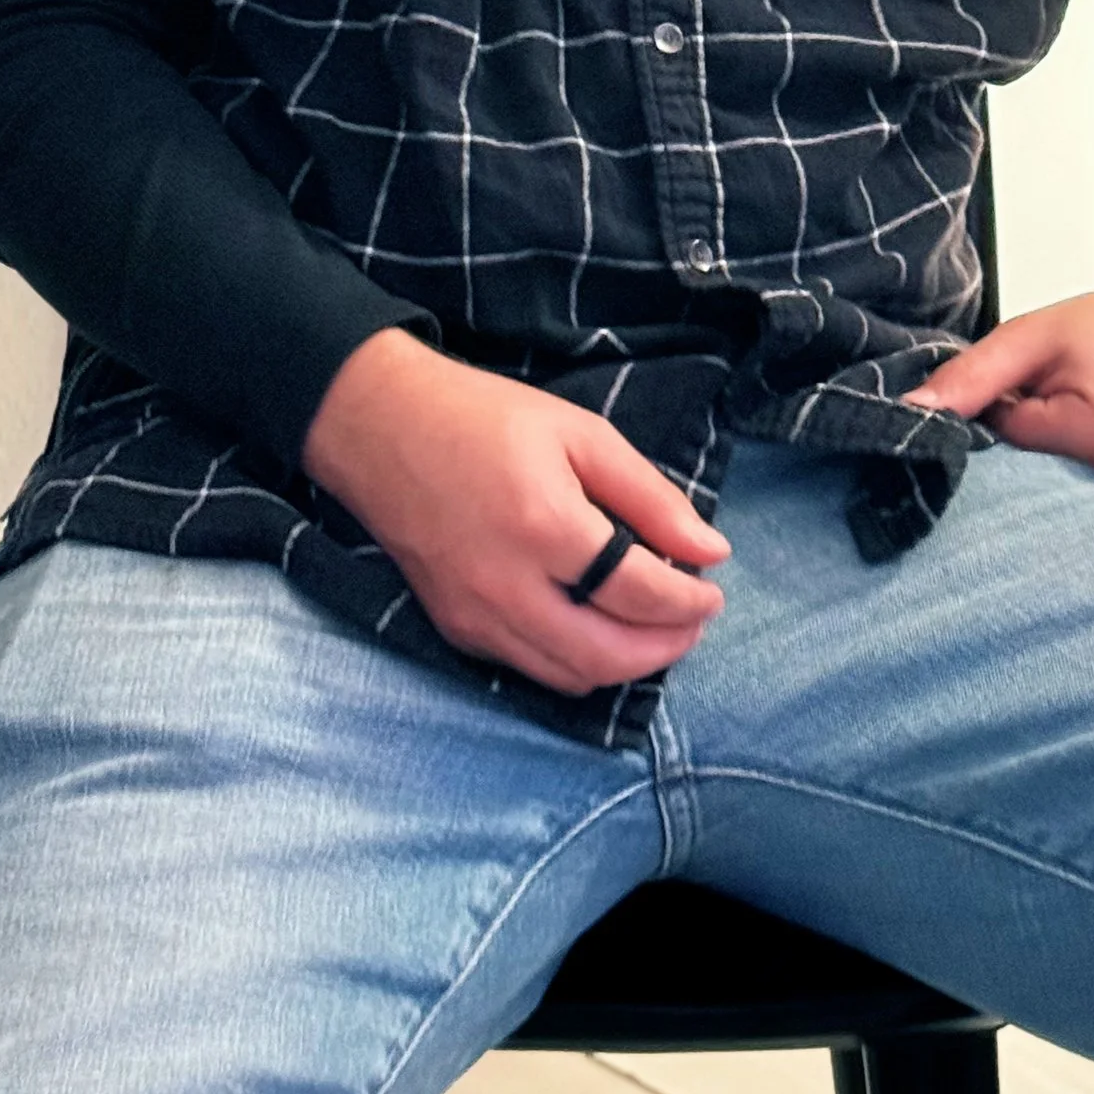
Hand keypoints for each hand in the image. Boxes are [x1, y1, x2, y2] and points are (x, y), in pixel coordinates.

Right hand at [301, 328, 729, 695]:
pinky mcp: (454, 628)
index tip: (712, 587)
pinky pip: (529, 668)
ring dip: (625, 664)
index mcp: (545, 526)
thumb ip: (650, 496)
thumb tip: (711, 550)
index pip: (640, 594)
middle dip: (665, 647)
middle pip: (608, 656)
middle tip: (694, 620)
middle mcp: (507, 586)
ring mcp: (475, 616)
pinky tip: (597, 627)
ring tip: (655, 629)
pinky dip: (575, 662)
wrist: (380, 426)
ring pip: (570, 676)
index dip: (688, 601)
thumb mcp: (580, 433)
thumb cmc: (485, 417)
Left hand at [919, 265, 1093, 506]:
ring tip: (1080, 451)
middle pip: (1048, 507)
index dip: (1004, 429)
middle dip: (1031, 478)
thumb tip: (908, 414)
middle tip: (1048, 430)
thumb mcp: (1034, 336)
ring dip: (1065, 499)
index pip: (1013, 459)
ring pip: (1082, 526)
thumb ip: (970, 377)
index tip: (1021, 404)